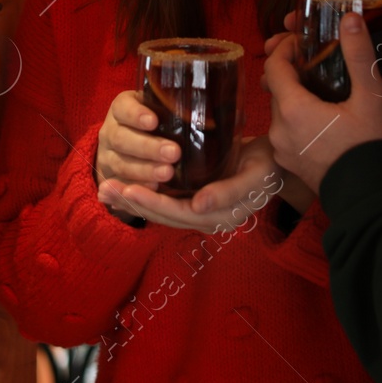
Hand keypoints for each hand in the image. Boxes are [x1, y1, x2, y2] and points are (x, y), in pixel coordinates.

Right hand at [95, 89, 176, 189]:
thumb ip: (171, 108)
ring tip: (168, 173)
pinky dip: (136, 187)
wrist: (129, 146)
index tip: (154, 121)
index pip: (123, 108)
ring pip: (120, 164)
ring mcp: (106, 156)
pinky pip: (119, 185)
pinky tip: (154, 188)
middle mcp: (109, 131)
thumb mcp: (158, 110)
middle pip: (121, 138)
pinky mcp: (108, 178)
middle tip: (173, 152)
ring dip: (144, 170)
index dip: (136, 114)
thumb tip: (201, 107)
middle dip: (147, 147)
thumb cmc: (156, 123)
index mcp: (120, 109)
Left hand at [97, 136, 286, 232]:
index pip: (178, 213)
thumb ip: (229, 192)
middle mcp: (206, 219)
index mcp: (219, 217)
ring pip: (160, 209)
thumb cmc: (268, 168)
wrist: (276, 163)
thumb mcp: (255, 177)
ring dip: (133, 200)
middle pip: (163, 215)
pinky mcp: (195, 199)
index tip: (130, 189)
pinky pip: (166, 200)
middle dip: (134, 202)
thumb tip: (199, 204)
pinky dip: (144, 194)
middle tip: (105, 189)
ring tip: (106, 190)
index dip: (153, 202)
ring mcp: (199, 210)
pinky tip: (125, 186)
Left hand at [263, 12, 381, 191]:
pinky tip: (324, 117)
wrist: (375, 200)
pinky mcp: (291, 165)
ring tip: (325, 88)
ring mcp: (283, 151)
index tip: (302, 39)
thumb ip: (358, 55)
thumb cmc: (373, 148)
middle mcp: (280, 130)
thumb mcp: (371, 97)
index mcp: (293, 110)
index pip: (274, 66)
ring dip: (297, 96)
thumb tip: (350, 18)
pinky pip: (288, 132)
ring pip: (283, 111)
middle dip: (294, 71)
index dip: (286, 48)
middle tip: (317, 60)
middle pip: (278, 89)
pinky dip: (300, 118)